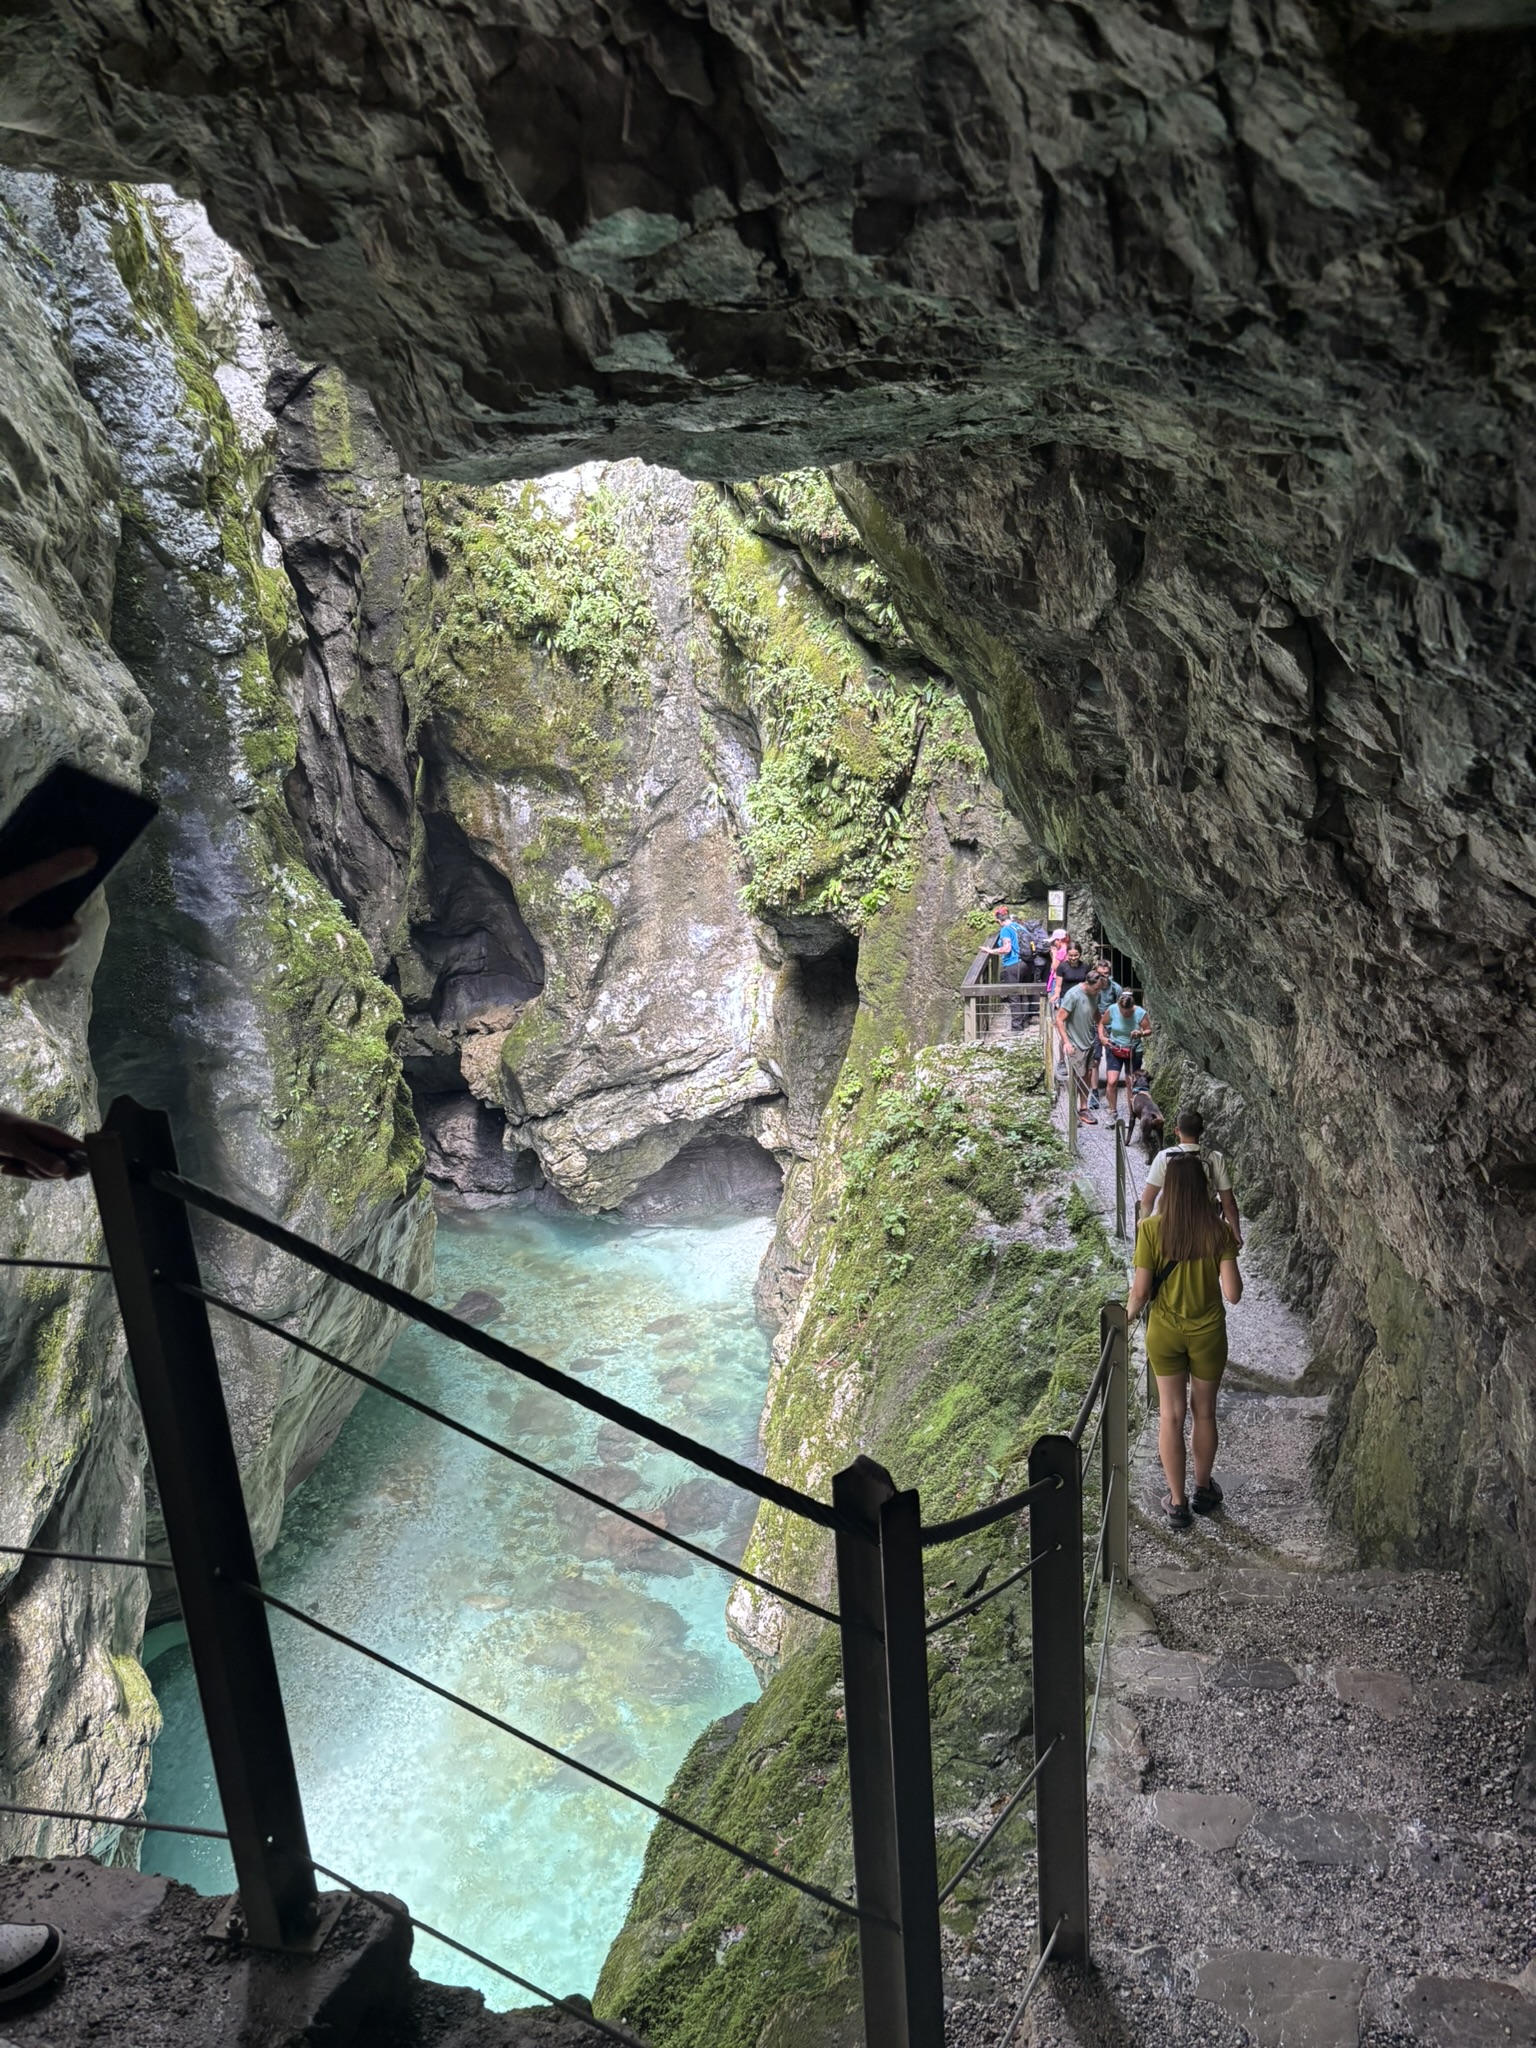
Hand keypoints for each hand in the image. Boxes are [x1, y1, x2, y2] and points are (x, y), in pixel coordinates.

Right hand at [0, 848, 96, 994]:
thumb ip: (4, 882)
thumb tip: (18, 859)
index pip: (29, 882)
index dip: (61, 867)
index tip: (91, 855)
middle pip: (54, 943)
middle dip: (71, 934)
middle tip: (72, 924)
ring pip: (46, 968)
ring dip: (56, 955)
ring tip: (52, 942)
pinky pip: (22, 982)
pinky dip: (26, 970)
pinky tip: (21, 960)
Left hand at [0, 1108, 88, 1179]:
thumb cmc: (1, 1128)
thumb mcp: (19, 1146)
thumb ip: (41, 1158)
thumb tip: (64, 1171)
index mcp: (56, 1136)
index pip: (83, 1151)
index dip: (81, 1166)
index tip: (67, 1177)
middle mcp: (53, 1144)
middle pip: (64, 1168)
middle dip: (45, 1174)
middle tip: (27, 1166)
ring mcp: (43, 1151)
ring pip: (47, 1173)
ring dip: (29, 1174)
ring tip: (10, 1166)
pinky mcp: (32, 1157)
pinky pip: (34, 1172)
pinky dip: (21, 1173)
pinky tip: (7, 1169)